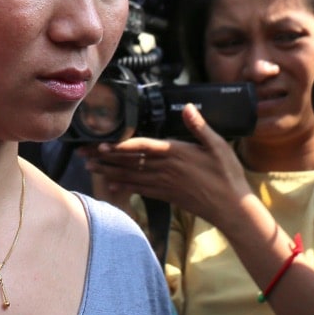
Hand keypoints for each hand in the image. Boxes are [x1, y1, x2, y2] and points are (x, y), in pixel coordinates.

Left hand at [82, 104, 253, 229]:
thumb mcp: (218, 146)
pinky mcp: (165, 195)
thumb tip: (188, 106)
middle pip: (129, 161)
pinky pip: (139, 189)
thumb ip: (200, 127)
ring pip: (130, 176)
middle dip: (104, 157)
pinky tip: (109, 186)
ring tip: (89, 167)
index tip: (102, 144)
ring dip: (108, 171)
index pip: (142, 147)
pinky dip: (123, 187)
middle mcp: (165, 168)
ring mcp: (163, 183)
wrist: (231, 208)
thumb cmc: (227, 175)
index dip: (121, 146)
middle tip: (83, 154)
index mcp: (176, 152)